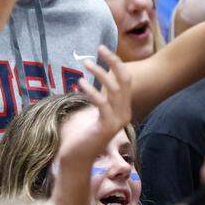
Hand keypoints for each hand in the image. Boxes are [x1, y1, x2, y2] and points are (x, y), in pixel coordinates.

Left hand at [59, 47, 132, 161]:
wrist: (78, 156)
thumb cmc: (83, 132)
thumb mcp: (94, 111)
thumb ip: (101, 97)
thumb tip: (97, 77)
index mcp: (123, 107)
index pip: (126, 80)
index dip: (117, 63)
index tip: (103, 49)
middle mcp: (125, 113)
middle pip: (124, 81)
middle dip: (113, 62)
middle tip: (99, 49)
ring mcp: (118, 120)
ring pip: (115, 90)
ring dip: (100, 73)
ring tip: (85, 63)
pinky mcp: (107, 126)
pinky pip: (102, 104)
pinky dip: (92, 91)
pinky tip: (80, 83)